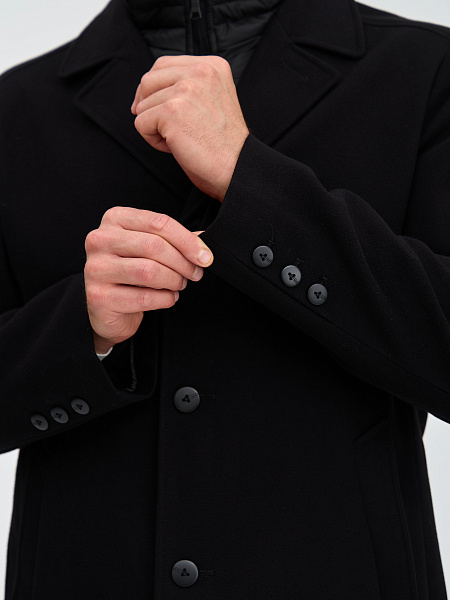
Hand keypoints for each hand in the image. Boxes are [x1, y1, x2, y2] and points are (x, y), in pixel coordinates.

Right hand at [84, 206, 213, 353]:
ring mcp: (96, 268)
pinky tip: (169, 297)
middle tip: (195, 274)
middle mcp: (99, 240)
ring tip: (180, 284)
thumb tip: (204, 238)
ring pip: (149, 271)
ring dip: (174, 280)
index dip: (188, 241)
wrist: (108, 307)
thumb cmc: (132, 272)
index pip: (158, 222)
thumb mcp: (150, 249)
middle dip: (183, 262)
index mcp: (114, 219)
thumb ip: (174, 240)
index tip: (206, 257)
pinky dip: (166, 298)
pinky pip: (145, 297)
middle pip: (154, 245)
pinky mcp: (99, 296)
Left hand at [131, 55, 248, 201]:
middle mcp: (200, 71)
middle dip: (147, 106)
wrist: (237, 167)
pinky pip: (140, 124)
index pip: (163, 65)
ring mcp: (185, 89)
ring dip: (154, 127)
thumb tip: (145, 93)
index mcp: (212, 65)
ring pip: (142, 105)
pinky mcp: (171, 110)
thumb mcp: (212, 100)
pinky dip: (153, 141)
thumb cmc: (224, 144)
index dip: (153, 89)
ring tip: (180, 139)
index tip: (155, 109)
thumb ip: (189, 86)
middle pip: (148, 80)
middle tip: (164, 129)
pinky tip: (176, 147)